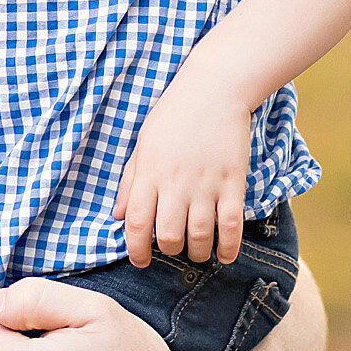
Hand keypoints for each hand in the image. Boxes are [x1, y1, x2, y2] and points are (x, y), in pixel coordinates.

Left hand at [113, 85, 252, 266]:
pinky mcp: (233, 182)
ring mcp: (206, 183)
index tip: (140, 260)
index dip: (136, 249)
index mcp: (149, 173)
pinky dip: (229, 247)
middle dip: (168, 251)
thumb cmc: (173, 117)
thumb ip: (129, 181)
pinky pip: (231, 225)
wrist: (213, 90)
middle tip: (172, 248)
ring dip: (197, 252)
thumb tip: (117, 216)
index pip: (136, 223)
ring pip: (199, 236)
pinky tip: (225, 255)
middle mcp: (175, 182)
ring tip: (196, 251)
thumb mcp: (142, 145)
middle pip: (168, 236)